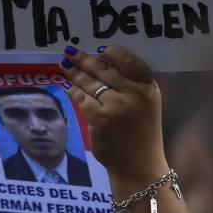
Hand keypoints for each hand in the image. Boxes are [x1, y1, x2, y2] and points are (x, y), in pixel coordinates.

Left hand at [59, 45, 166, 179]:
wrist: (138, 164)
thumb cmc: (141, 133)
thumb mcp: (147, 105)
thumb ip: (132, 85)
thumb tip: (102, 62)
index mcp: (148, 88)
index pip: (130, 62)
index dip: (114, 53)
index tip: (99, 49)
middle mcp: (134, 94)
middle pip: (105, 70)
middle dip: (84, 59)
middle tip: (70, 51)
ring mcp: (116, 106)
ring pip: (90, 83)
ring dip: (74, 72)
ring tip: (64, 65)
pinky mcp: (100, 119)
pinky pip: (82, 98)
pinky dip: (73, 91)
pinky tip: (67, 86)